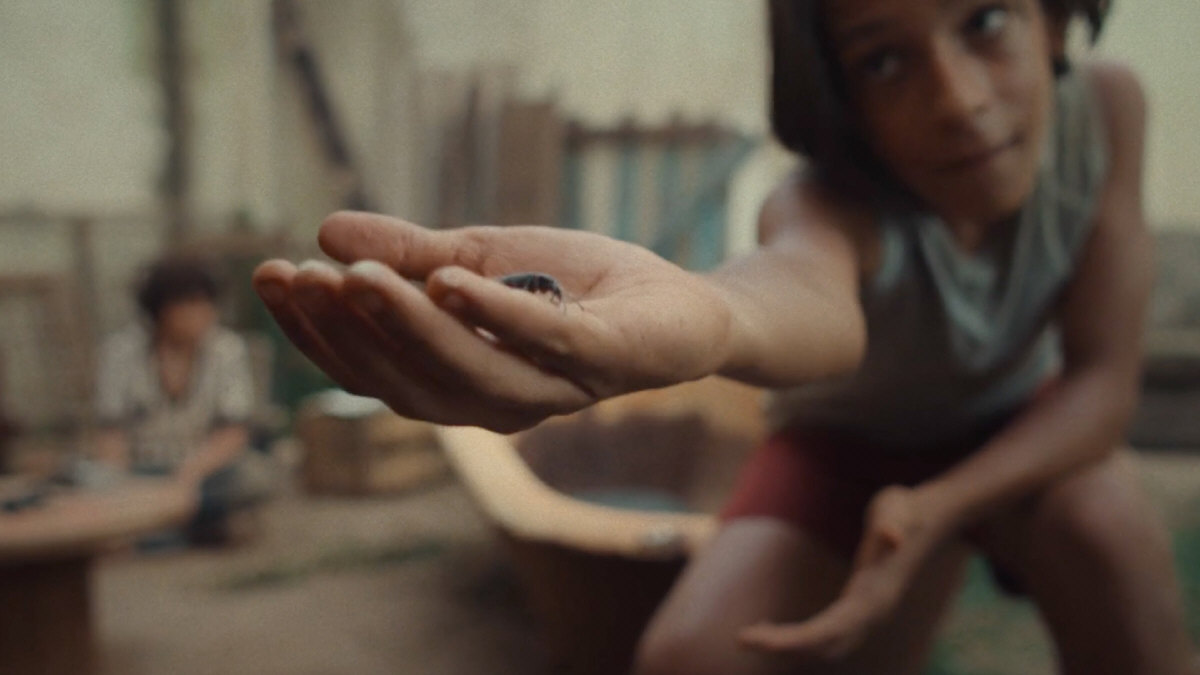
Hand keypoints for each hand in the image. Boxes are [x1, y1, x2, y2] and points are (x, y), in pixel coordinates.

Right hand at [252, 212, 733, 431]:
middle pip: (406, 381)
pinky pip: (545, 341)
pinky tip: (451, 280)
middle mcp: (496, 403)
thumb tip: (325, 230)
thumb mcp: (481, 258)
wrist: (677, 304)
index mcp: (458, 382)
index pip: (371, 369)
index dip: (317, 330)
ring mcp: (551, 387)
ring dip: (409, 327)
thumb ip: (411, 254)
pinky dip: (498, 314)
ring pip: (467, 371)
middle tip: (301, 276)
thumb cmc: (573, 287)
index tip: (270, 274)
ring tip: (361, 278)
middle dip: (349, 331)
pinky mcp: (601, 360)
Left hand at [738, 486, 941, 660]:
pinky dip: (798, 640)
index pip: (831, 630)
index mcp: (876, 596)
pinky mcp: (861, 611)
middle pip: (825, 646)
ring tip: (749, 636)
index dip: (794, 639)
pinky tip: (770, 630)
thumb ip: (894, 521)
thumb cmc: (906, 509)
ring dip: (789, 647)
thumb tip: (893, 536)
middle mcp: (873, 614)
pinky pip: (827, 637)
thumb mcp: (897, 506)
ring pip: (826, 647)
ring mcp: (869, 616)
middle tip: (741, 639)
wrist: (928, 518)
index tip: (757, 638)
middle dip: (784, 646)